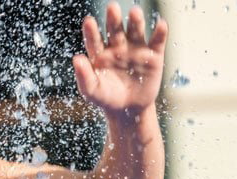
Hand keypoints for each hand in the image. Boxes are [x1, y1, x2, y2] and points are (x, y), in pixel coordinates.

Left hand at [72, 3, 167, 118]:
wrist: (129, 111)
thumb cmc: (106, 99)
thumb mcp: (92, 91)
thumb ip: (84, 76)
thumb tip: (76, 58)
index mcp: (100, 54)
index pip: (94, 40)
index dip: (91, 31)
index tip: (88, 22)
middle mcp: (117, 47)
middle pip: (115, 30)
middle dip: (113, 19)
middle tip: (112, 7)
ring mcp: (136, 49)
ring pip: (135, 31)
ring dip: (135, 21)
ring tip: (134, 12)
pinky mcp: (153, 55)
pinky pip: (157, 41)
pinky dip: (160, 32)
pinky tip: (161, 24)